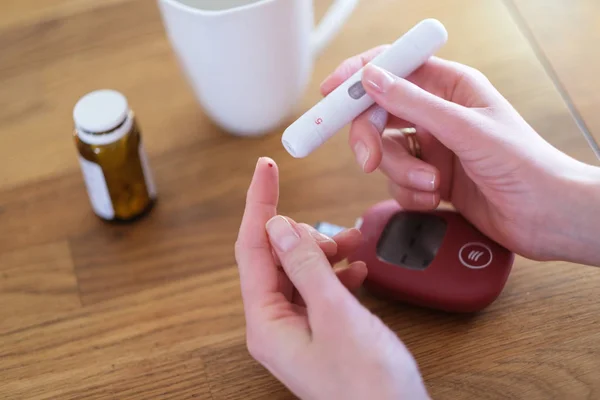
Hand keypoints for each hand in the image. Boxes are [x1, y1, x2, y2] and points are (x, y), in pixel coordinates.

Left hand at [235, 157, 429, 399]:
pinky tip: (356, 270)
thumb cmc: (367, 385)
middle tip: (337, 237)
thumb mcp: (336, 315)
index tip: (266, 168)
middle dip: (305, 236)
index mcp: (266, 323)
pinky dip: (336, 274)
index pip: (252, 248)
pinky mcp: (319, 333)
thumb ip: (305, 266)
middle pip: (276, 258)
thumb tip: (278, 226)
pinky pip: (318, 290)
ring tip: (353, 247)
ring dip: (325, 254)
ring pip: (300, 272)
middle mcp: (274, 326)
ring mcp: (297, 330)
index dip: (259, 205)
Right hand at [321, 49, 599, 264]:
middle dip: (371, 141)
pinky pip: (398, 183)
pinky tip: (436, 199)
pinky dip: (411, 194)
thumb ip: (413, 103)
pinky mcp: (432, 179)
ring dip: (402, 175)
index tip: (331, 94)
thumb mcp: (465, 129)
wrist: (547, 217)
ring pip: (386, 154)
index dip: (359, 78)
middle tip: (367, 161)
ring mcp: (433, 148)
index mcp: (450, 88)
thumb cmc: (525, 166)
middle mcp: (438, 115)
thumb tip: (371, 78)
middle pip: (379, 116)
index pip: (393, 69)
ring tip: (432, 187)